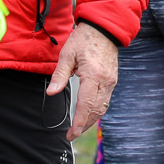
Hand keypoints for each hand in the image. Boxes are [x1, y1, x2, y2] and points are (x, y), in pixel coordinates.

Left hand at [49, 21, 117, 141]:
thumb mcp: (67, 54)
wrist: (104, 28)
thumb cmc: (84, 38)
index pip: (86, 105)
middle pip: (96, 110)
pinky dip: (97, 110)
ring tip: (78, 128)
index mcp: (93, 75)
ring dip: (91, 120)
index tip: (71, 134)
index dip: (78, 122)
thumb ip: (59, 75)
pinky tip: (88, 114)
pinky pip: (105, 100)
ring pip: (102, 108)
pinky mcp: (112, 80)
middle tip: (71, 135)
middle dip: (84, 125)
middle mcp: (105, 81)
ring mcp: (111, 81)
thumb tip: (51, 92)